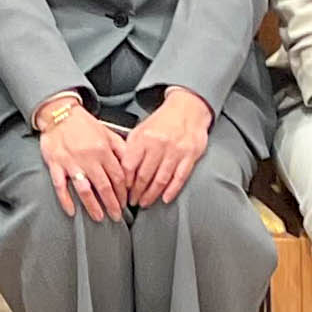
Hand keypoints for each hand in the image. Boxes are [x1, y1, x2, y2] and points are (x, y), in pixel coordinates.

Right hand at [39, 100, 129, 220]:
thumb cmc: (83, 124)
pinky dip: (65, 200)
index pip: (118, 177)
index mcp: (103, 150)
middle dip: (112, 204)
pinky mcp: (56, 164)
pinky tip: (71, 211)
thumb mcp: (108, 132)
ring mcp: (71, 163)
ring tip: (99, 217)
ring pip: (84, 189)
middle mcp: (88, 158)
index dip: (123, 192)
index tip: (125, 202)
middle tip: (116, 216)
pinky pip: (60, 186)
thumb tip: (133, 165)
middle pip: (104, 186)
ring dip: (93, 206)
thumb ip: (121, 148)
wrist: (59, 113)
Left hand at [119, 86, 211, 205]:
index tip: (122, 191)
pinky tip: (165, 198)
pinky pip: (179, 177)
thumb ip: (131, 147)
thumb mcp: (141, 128)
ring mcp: (175, 152)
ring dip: (151, 195)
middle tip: (132, 202)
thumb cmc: (163, 120)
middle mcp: (159, 145)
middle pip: (144, 175)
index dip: (125, 182)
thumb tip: (121, 168)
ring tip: (145, 203)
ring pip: (161, 179)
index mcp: (143, 138)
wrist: (188, 108)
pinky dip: (172, 190)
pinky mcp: (190, 156)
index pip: (130, 165)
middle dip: (136, 192)